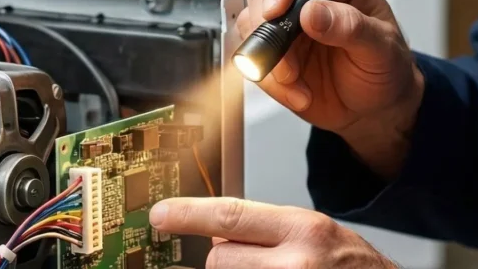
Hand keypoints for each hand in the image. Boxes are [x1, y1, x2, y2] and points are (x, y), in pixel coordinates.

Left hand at [149, 197, 398, 268]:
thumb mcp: (317, 235)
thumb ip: (271, 229)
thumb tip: (218, 231)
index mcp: (305, 230)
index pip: (232, 215)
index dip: (188, 215)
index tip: (160, 215)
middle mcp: (296, 263)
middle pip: (220, 258)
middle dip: (227, 260)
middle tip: (257, 261)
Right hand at [237, 0, 423, 177]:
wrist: (377, 109)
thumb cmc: (386, 67)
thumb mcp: (382, 46)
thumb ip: (351, 27)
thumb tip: (313, 12)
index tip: (279, 6)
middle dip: (267, 24)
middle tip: (283, 53)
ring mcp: (285, 24)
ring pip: (251, 24)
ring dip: (268, 56)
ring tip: (296, 80)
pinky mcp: (272, 53)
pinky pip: (253, 60)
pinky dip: (270, 82)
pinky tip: (298, 92)